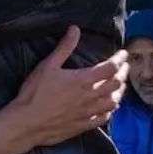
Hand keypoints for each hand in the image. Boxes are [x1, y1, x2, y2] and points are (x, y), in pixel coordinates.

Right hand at [11, 26, 128, 148]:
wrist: (28, 122)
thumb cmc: (35, 92)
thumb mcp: (47, 65)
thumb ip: (64, 47)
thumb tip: (75, 29)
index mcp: (83, 80)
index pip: (110, 67)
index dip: (120, 59)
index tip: (123, 54)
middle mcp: (90, 96)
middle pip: (116, 84)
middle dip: (123, 73)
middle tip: (124, 67)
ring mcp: (89, 112)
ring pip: (114, 102)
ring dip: (120, 92)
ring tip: (119, 86)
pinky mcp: (84, 125)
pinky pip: (104, 118)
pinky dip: (110, 110)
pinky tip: (109, 108)